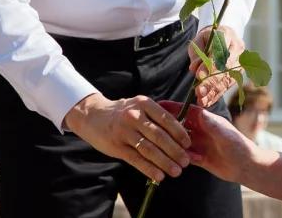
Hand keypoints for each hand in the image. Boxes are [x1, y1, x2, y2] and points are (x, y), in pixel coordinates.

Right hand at [65, 93, 190, 182]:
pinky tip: (159, 176)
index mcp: (144, 104)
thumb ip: (156, 116)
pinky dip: (149, 169)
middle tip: (186, 161)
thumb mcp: (139, 106)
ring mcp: (124, 132)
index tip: (189, 144)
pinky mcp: (117, 146)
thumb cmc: (122, 112)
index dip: (179, 132)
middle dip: (175, 150)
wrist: (92, 115)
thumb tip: (180, 132)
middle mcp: (134, 116)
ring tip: (177, 171)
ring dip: (165, 162)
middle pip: (159, 136)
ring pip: (149, 149)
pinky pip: (136, 159)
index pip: (166, 119)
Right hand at [159, 100, 258, 183]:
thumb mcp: (224, 133)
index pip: (184, 110)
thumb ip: (210, 124)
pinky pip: (182, 156)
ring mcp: (198, 144)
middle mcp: (200, 130)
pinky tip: (183, 162)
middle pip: (178, 126)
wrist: (247, 167)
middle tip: (152, 129)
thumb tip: (197, 111)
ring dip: (172, 146)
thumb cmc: (239, 145)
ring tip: (166, 149)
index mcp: (206, 119)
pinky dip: (180, 158)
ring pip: (178, 142)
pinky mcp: (198, 158)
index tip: (156, 105)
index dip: (171, 107)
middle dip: (166, 127)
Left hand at [187, 25, 242, 106]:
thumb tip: (195, 69)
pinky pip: (227, 86)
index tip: (199, 75)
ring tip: (201, 100)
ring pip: (227, 79)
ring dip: (213, 91)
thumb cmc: (208, 39)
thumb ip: (197, 54)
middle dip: (211, 82)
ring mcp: (240, 62)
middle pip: (225, 68)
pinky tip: (207, 102)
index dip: (211, 65)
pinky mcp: (238, 74)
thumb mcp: (199, 41)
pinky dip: (216, 95)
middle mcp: (238, 49)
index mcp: (227, 34)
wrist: (221, 37)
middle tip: (199, 92)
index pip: (220, 51)